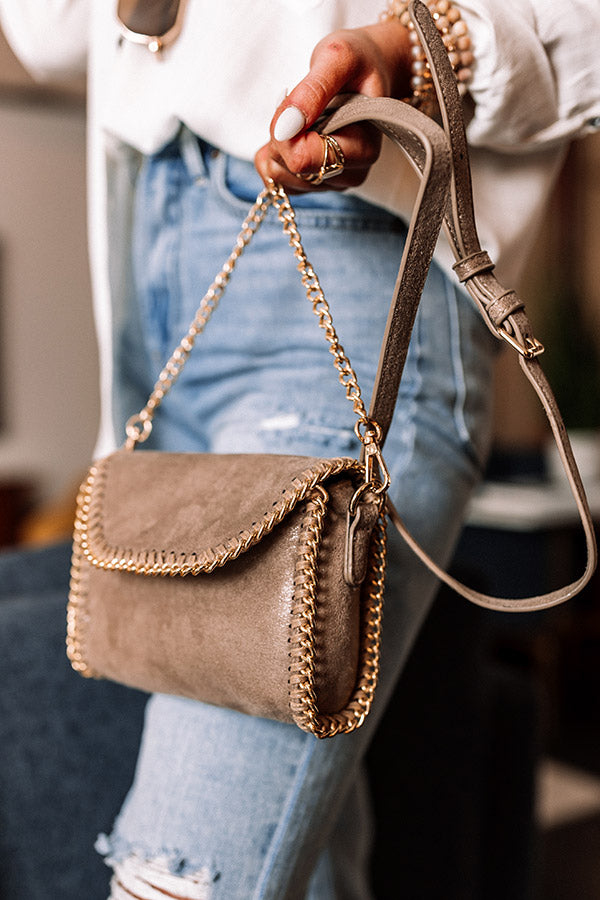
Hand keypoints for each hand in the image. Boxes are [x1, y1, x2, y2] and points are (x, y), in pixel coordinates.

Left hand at [254, 20, 411, 192]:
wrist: (366, 70)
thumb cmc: (357, 62)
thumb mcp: (339, 57)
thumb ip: (314, 88)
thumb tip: (285, 127)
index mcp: (363, 148)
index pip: (304, 160)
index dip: (285, 133)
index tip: (290, 103)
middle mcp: (352, 172)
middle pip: (291, 170)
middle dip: (281, 137)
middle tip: (296, 107)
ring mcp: (334, 181)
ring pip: (281, 177)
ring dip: (277, 145)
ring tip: (298, 118)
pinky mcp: (318, 182)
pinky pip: (277, 181)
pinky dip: (273, 155)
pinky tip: (289, 134)